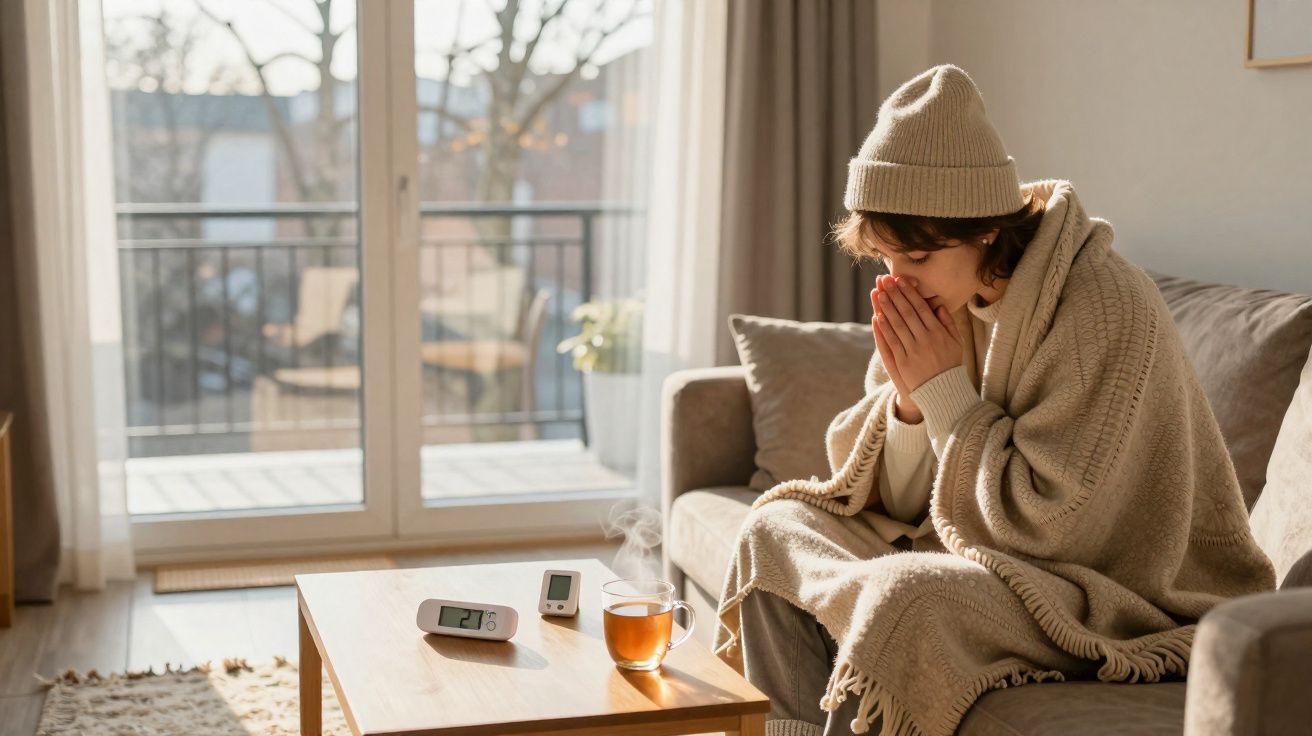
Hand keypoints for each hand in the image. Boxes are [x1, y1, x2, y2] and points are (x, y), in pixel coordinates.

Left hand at [872, 274, 962, 394]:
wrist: (943, 391)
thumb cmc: (950, 364)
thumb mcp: (956, 342)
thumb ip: (948, 323)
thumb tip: (938, 305)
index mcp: (938, 333)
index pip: (921, 308)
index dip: (909, 293)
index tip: (900, 280)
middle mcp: (926, 340)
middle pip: (907, 313)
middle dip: (895, 295)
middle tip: (885, 281)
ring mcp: (913, 351)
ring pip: (898, 325)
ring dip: (887, 308)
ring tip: (878, 294)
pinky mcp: (903, 362)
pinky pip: (892, 342)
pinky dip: (884, 329)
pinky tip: (878, 317)